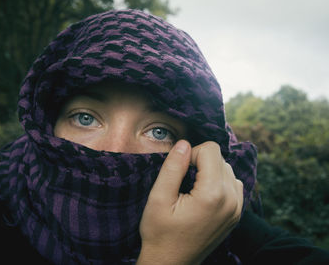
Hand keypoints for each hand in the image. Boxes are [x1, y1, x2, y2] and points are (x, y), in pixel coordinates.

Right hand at [137, 140, 242, 264]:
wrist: (170, 263)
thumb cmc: (160, 233)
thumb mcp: (158, 198)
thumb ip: (172, 168)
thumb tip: (184, 144)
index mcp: (213, 194)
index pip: (211, 149)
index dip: (190, 154)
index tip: (178, 172)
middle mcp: (231, 200)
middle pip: (220, 158)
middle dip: (200, 162)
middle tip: (183, 182)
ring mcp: (237, 209)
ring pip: (228, 169)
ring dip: (210, 172)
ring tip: (192, 189)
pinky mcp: (236, 215)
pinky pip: (233, 184)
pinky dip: (219, 182)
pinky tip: (204, 195)